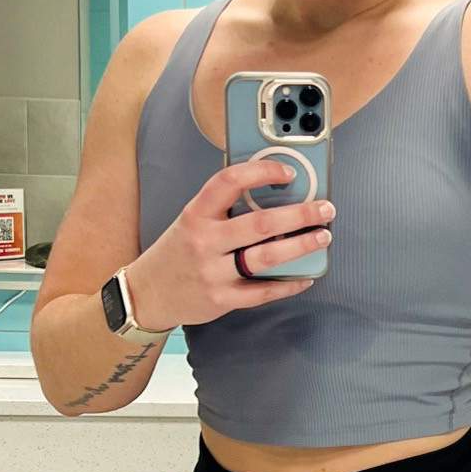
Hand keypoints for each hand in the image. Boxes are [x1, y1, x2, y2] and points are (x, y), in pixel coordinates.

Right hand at [124, 155, 333, 331]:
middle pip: (260, 224)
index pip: (230, 182)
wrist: (146, 294)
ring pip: (266, 258)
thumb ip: (222, 209)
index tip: (288, 172)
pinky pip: (262, 292)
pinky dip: (288, 284)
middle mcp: (204, 242)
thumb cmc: (175, 254)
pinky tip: (304, 277)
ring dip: (301, 246)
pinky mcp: (220, 299)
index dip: (263, 172)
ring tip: (322, 236)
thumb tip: (273, 196)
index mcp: (196, 214)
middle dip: (300, 214)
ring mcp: (212, 273)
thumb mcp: (190, 222)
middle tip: (325, 209)